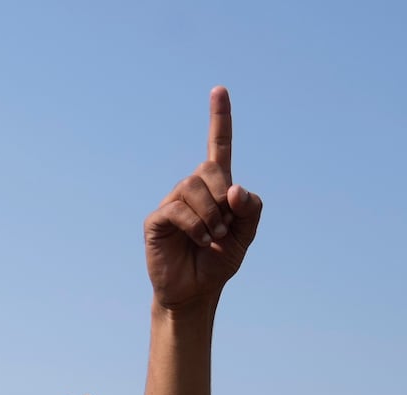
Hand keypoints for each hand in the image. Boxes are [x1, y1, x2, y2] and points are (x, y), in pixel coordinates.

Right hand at [143, 87, 262, 312]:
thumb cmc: (219, 261)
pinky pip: (177, 209)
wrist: (196, 291)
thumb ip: (250, 209)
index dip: (219, 119)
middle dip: (223, 196)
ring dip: (210, 215)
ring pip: (192, 186)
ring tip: (212, 238)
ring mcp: (172, 203)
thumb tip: (233, 190)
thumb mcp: (246, 234)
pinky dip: (195, 225)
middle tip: (225, 226)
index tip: (219, 90)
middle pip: (209, 168)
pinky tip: (199, 240)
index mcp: (215, 188)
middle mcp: (191, 190)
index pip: (219, 146)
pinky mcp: (156, 220)